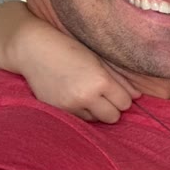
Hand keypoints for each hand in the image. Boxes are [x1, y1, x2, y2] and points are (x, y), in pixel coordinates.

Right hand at [21, 46, 140, 122]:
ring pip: (97, 120)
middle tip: (103, 94)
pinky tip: (74, 96)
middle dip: (112, 107)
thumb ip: (119, 80)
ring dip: (96, 111)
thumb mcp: (98, 60)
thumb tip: (137, 96)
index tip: (116, 90)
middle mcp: (86, 96)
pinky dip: (81, 111)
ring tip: (86, 94)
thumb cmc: (68, 49)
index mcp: (100, 81)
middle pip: (114, 117)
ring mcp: (70, 105)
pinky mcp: (57, 109)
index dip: (122, 97)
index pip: (125, 103)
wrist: (32, 49)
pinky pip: (79, 119)